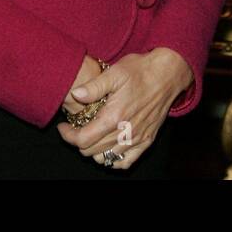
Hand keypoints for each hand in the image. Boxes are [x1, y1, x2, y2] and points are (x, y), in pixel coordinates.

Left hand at [56, 48, 191, 169]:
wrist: (168, 74)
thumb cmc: (141, 70)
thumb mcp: (115, 72)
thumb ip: (93, 87)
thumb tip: (75, 94)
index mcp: (114, 116)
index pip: (82, 140)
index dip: (68, 136)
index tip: (63, 127)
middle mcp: (125, 132)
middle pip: (91, 151)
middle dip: (79, 141)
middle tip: (77, 127)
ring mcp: (137, 138)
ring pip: (106, 158)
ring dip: (94, 150)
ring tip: (92, 135)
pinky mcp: (147, 140)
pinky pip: (126, 162)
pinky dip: (114, 159)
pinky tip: (109, 147)